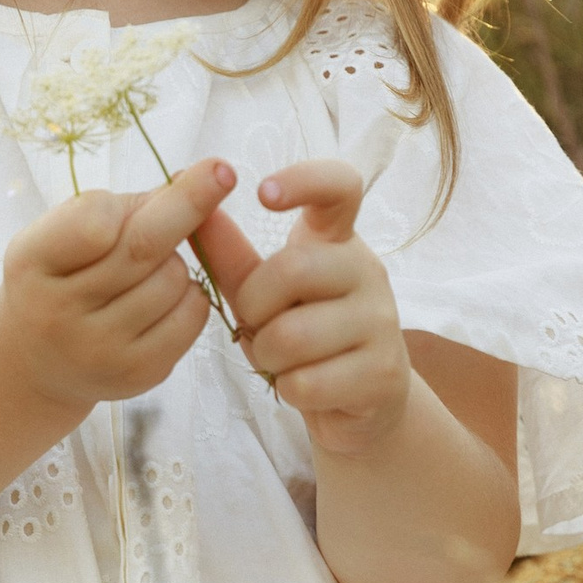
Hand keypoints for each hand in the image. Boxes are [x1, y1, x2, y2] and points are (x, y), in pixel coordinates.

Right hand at [0, 157, 236, 414]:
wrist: (38, 361)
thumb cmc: (58, 278)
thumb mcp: (59, 236)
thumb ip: (115, 209)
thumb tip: (189, 181)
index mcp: (30, 264)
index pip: (93, 224)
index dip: (134, 200)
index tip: (181, 169)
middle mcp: (57, 313)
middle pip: (142, 248)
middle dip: (188, 204)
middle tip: (222, 172)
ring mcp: (98, 350)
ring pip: (174, 278)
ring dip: (177, 261)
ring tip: (149, 270)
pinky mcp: (136, 374)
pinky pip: (192, 315)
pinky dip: (191, 295)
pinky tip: (166, 298)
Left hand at [195, 160, 410, 457]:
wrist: (357, 402)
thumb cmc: (304, 337)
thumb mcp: (263, 293)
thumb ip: (231, 255)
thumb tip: (197, 208)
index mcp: (338, 242)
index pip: (340, 187)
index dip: (303, 180)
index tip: (262, 193)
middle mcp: (368, 271)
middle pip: (293, 268)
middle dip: (255, 307)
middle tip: (258, 325)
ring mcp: (382, 321)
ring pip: (294, 335)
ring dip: (268, 355)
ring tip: (281, 360)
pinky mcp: (384, 372)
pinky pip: (309, 382)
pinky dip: (289, 389)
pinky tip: (302, 386)